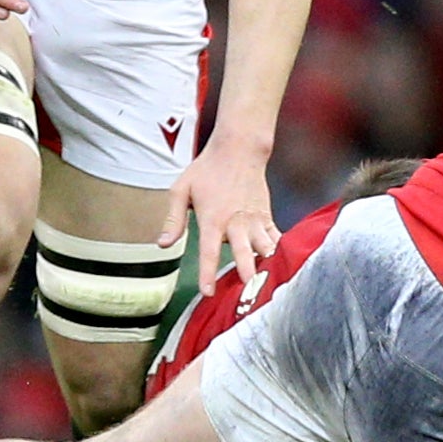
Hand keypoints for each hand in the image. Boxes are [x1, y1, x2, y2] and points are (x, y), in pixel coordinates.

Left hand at [162, 135, 278, 293]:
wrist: (238, 150)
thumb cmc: (206, 170)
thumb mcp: (180, 190)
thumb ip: (173, 220)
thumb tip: (163, 245)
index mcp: (212, 218)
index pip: (210, 251)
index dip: (208, 273)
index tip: (209, 292)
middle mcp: (235, 222)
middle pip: (243, 252)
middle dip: (247, 271)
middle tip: (249, 290)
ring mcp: (254, 219)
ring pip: (264, 246)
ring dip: (266, 264)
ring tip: (269, 282)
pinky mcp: (265, 216)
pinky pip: (275, 237)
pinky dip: (279, 251)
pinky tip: (280, 266)